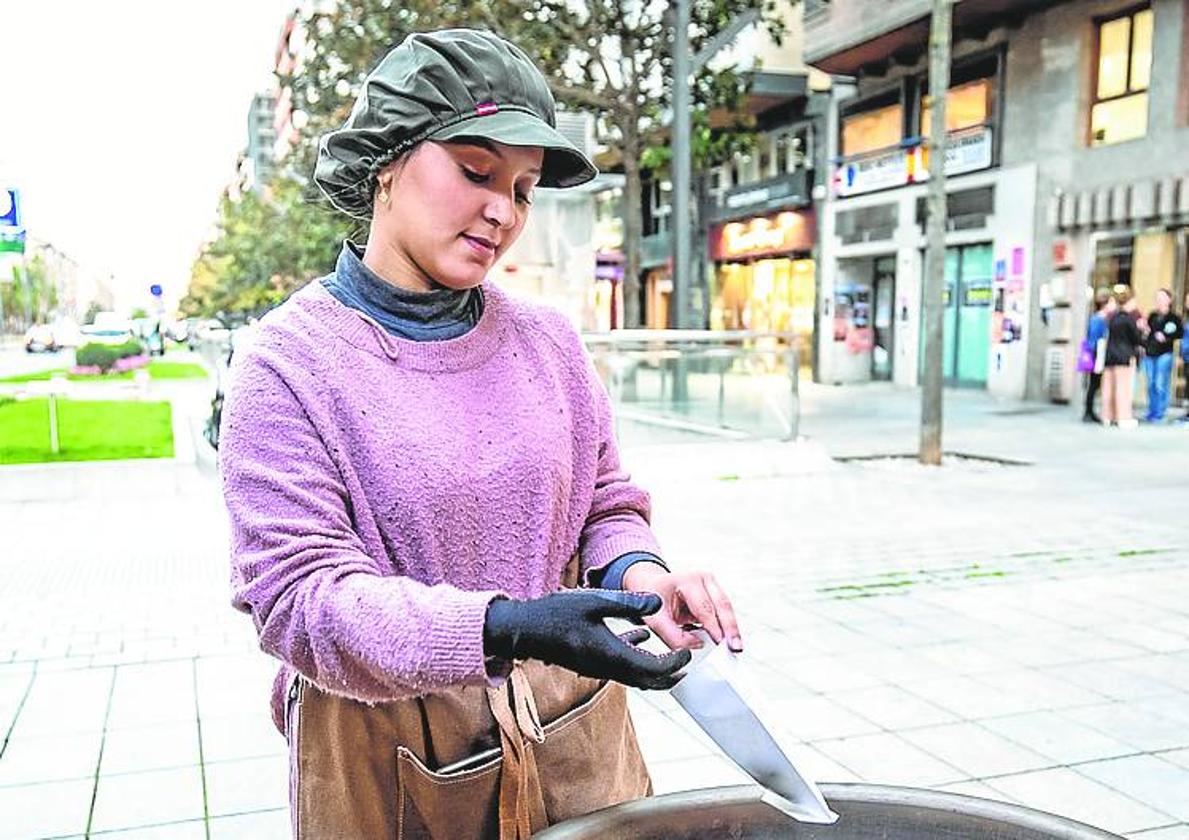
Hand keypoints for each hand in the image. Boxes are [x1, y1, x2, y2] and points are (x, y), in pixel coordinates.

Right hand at [483, 590, 690, 689]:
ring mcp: (597, 667)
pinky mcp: (589, 661)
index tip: (688, 653)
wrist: (524, 631)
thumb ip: (628, 603)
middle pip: (647, 681)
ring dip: (655, 669)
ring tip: (671, 658)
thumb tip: (658, 602)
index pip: (653, 669)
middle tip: (687, 665)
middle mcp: (607, 667)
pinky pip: (620, 665)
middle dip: (669, 676)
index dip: (674, 664)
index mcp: (612, 655)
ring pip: (634, 676)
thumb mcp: (595, 601)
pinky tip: (640, 634)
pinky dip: (636, 655)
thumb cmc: (556, 614)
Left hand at [622, 563, 742, 652]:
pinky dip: (726, 627)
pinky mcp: (715, 594)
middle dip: (731, 628)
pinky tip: (727, 640)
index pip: (704, 607)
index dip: (713, 627)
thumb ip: (673, 636)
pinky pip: (724, 612)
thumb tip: (695, 646)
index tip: (719, 643)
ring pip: (727, 608)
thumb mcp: (655, 618)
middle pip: (723, 605)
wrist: (652, 585)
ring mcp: (711, 585)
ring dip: (731, 629)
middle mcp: (703, 578)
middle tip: (735, 647)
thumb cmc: (653, 597)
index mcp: (687, 580)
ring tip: (734, 647)